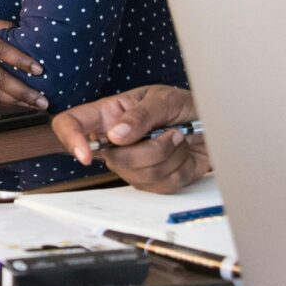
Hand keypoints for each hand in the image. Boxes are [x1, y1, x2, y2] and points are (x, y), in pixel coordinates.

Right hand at [52, 85, 206, 191]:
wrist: (213, 123)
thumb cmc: (184, 105)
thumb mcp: (163, 99)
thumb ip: (140, 115)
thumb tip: (115, 136)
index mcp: (109, 115)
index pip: (71, 124)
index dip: (72, 140)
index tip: (87, 155)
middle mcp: (115, 142)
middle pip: (113, 159)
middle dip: (149, 148)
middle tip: (170, 130)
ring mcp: (132, 164)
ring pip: (139, 175)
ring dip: (169, 155)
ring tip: (178, 137)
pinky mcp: (153, 181)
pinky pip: (160, 186)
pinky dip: (180, 168)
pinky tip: (182, 153)